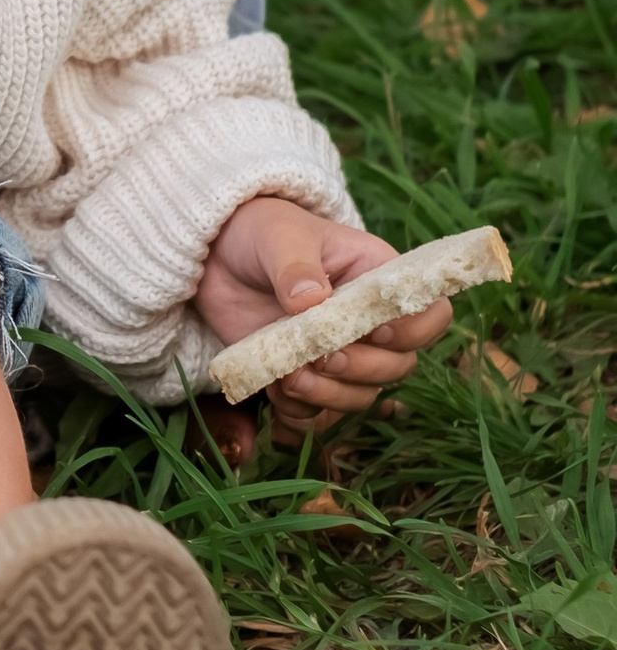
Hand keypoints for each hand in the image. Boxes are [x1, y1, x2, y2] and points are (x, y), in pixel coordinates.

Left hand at [196, 199, 454, 449]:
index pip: (430, 314)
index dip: (413, 332)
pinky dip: (300, 414)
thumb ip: (296, 265)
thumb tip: (311, 300)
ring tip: (289, 377)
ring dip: (330, 395)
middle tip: (324, 357)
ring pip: (362, 396)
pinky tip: (274, 392)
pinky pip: (319, 415)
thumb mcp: (279, 236)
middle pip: (399, 365)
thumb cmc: (263, 233)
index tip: (373, 330)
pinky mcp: (307, 377)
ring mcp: (340, 353)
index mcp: (380, 279)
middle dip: (364, 369)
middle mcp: (369, 323)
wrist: (219, 256)